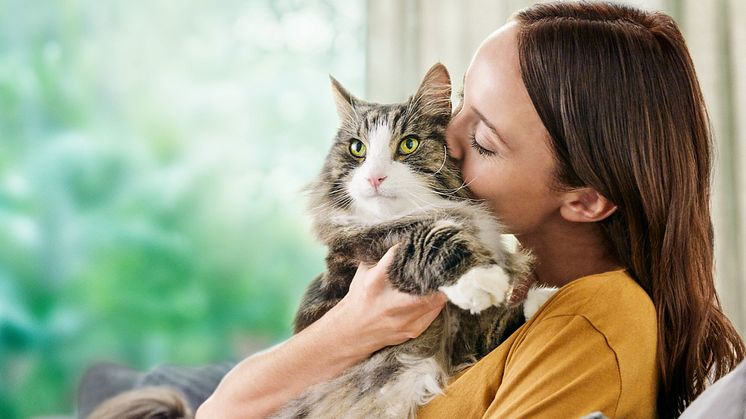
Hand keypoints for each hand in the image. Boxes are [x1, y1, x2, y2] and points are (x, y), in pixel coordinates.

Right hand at [322, 244, 447, 357]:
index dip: (416, 249)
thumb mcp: (364, 272)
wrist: (351, 332)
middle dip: (438, 273)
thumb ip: (382, 257)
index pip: (401, 260)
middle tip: (443, 262)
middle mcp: (391, 303)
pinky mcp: (413, 330)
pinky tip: (434, 293)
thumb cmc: (360, 297)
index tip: (424, 243)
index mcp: (375, 283)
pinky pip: (435, 312)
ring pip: (438, 300)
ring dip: (442, 287)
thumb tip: (405, 239)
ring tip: (443, 276)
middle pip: (428, 285)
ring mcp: (404, 320)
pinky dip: (436, 301)